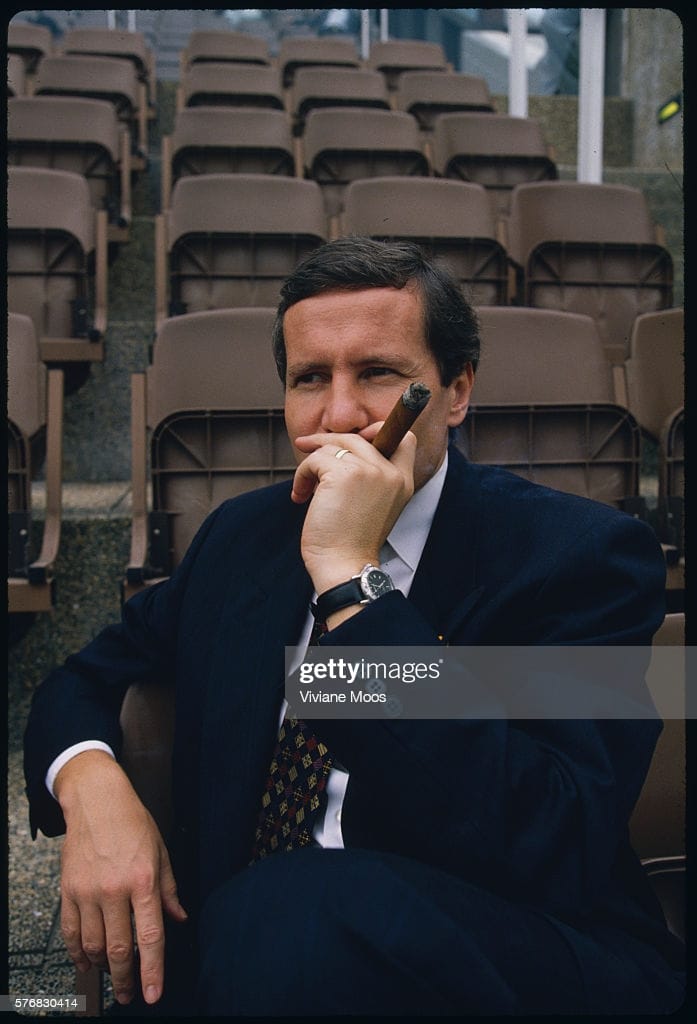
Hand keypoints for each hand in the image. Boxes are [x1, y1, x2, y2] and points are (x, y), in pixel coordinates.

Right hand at [54, 751, 186, 1005]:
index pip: (150, 936)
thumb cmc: (133, 822)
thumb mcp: (161, 851)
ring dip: (103, 966)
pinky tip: (85, 961)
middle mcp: (115, 890)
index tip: (152, 994)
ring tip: (111, 973)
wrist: (96, 800)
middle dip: (125, 978)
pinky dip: (77, 952)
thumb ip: (170, 890)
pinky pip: (71, 932)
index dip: (152, 970)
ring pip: (94, 945)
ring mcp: (89, 891)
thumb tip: (179, 919)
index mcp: (144, 880)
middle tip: (129, 994)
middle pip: (119, 948)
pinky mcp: (69, 890)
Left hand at [291, 424, 415, 595]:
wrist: (344, 566)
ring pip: (333, 446)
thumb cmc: (350, 542)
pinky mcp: (343, 473)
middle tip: (306, 446)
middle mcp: (391, 473)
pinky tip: (301, 496)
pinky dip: (301, 475)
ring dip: (311, 464)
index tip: (353, 439)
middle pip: (358, 437)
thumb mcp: (373, 506)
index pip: (405, 437)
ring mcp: (369, 471)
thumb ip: (368, 477)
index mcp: (403, 481)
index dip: (378, 430)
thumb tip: (337, 446)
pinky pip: (315, 459)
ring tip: (305, 488)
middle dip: (328, 441)